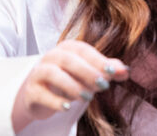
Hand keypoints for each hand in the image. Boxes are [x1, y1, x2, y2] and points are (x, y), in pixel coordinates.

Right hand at [11, 40, 129, 131]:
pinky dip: (55, 101)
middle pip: (68, 59)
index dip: (98, 60)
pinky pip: (41, 94)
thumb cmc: (67, 80)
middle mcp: (51, 57)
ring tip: (86, 97)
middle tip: (103, 85)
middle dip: (87, 72)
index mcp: (66, 48)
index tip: (113, 72)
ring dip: (71, 85)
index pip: (83, 50)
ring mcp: (38, 73)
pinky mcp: (31, 92)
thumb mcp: (88, 73)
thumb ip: (107, 70)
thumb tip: (125, 71)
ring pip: (52, 73)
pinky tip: (67, 107)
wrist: (39, 95)